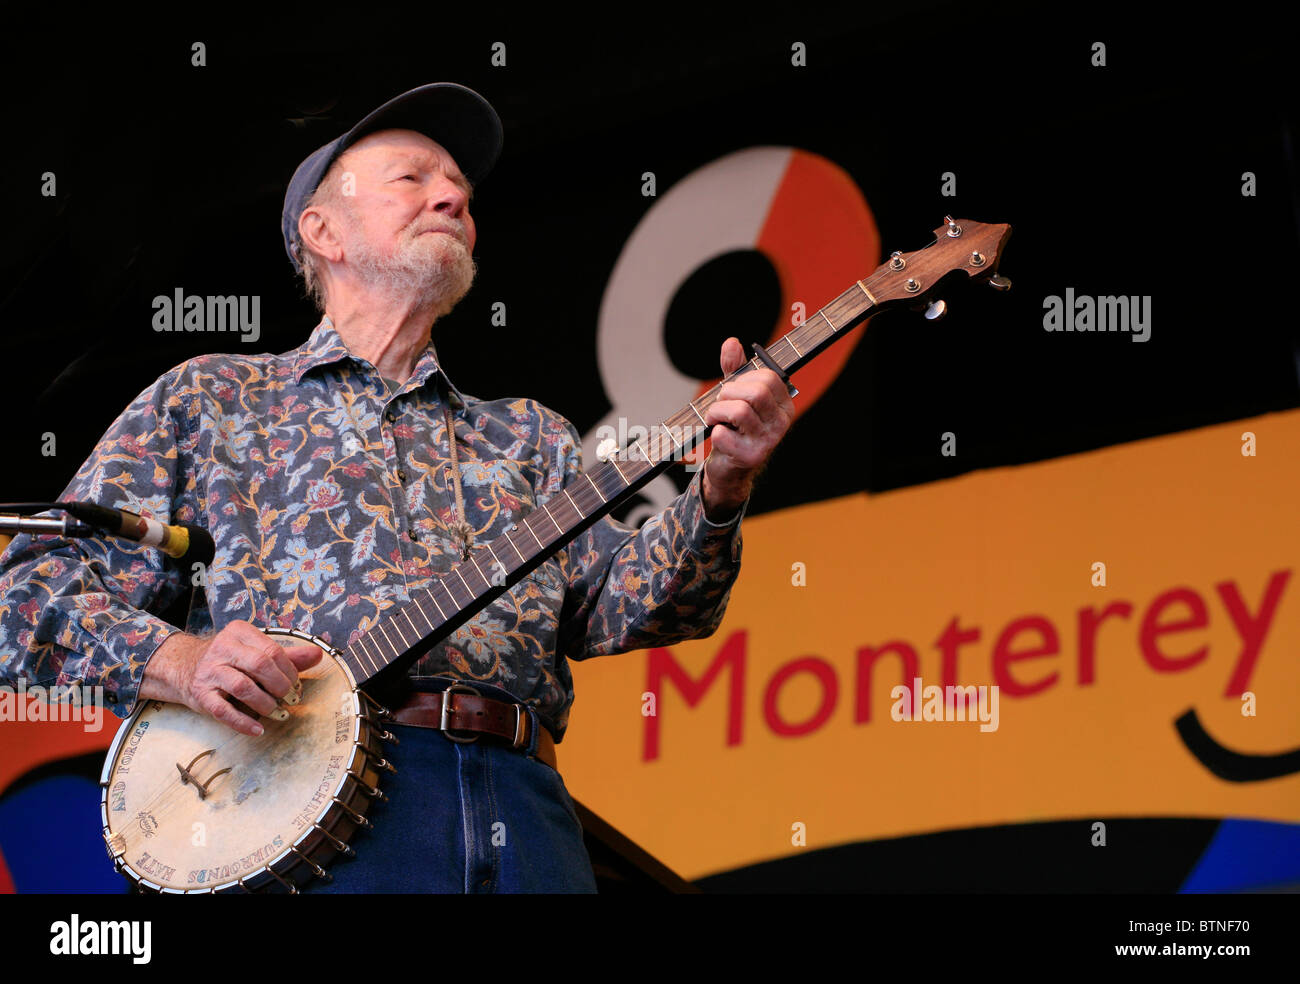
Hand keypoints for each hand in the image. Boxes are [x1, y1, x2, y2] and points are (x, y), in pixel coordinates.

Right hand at [140, 620, 323, 735]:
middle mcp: (222, 648)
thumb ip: (288, 655)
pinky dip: (243, 722)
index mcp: (240, 633)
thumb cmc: (230, 660)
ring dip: (266, 704)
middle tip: (291, 699)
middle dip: (281, 685)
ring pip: (243, 687)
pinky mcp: (200, 694)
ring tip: (278, 713)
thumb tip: (318, 654)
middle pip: (260, 665)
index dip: (290, 671)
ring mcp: (209, 671)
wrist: (184, 668)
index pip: (273, 650)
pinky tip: (258, 729)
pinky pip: (223, 711)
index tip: (297, 685)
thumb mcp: (256, 652)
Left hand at [701, 337, 795, 521]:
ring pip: (739, 411)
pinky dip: (714, 433)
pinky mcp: (750, 456)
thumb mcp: (737, 395)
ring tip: (715, 419)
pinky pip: (723, 434)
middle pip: (755, 392)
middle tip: (720, 404)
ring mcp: (768, 441)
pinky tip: (719, 438)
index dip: (743, 379)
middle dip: (727, 393)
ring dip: (717, 412)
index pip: (769, 377)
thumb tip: (732, 343)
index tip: (734, 389)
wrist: (730, 467)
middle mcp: (781, 423)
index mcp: (784, 405)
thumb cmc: (735, 428)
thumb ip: (735, 369)